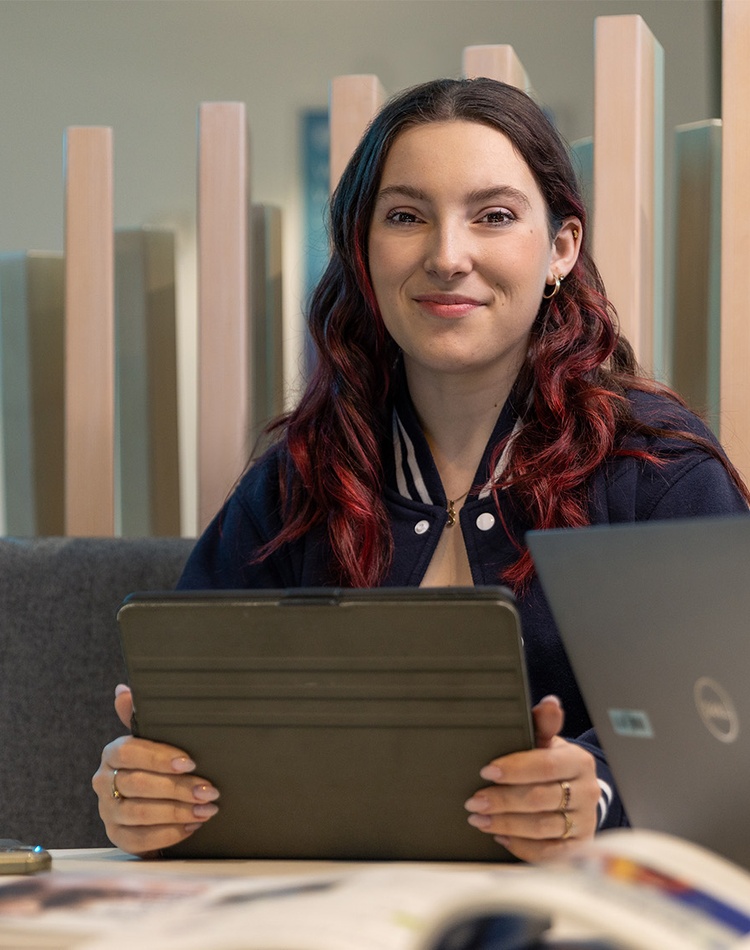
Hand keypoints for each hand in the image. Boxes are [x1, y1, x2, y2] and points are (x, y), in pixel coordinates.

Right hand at [92, 685, 219, 855]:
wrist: (156, 798)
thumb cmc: (160, 761)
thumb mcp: (157, 736)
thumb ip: (141, 715)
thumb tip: (123, 690)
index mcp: (113, 752)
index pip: (130, 752)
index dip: (160, 758)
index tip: (190, 762)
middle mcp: (104, 781)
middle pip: (138, 785)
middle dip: (178, 788)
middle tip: (209, 791)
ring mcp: (108, 811)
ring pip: (140, 813)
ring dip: (177, 812)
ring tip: (206, 809)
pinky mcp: (117, 836)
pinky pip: (139, 840)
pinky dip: (169, 835)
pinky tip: (192, 827)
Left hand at [464, 695, 599, 862]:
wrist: (575, 792)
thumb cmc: (552, 763)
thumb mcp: (547, 741)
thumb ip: (543, 724)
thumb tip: (550, 703)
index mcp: (579, 761)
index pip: (545, 766)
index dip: (514, 769)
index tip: (486, 771)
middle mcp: (587, 792)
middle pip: (540, 799)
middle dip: (502, 800)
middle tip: (474, 801)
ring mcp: (585, 821)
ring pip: (542, 828)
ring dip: (506, 824)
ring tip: (479, 819)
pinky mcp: (579, 846)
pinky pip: (548, 853)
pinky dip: (521, 846)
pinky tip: (500, 836)